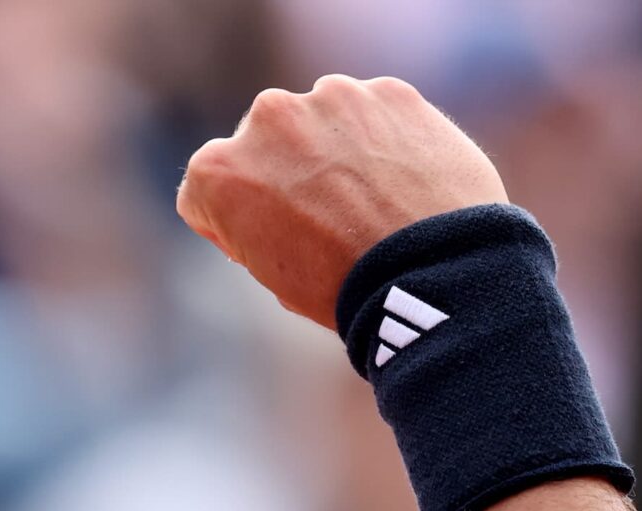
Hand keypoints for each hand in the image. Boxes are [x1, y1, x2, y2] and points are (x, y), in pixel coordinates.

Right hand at [176, 75, 507, 328]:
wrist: (432, 272)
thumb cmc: (344, 288)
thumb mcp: (273, 272)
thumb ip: (258, 221)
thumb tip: (283, 203)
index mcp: (218, 171)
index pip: (209, 191)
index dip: (239, 223)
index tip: (274, 245)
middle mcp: (265, 119)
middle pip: (267, 145)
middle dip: (289, 172)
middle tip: (328, 220)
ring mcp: (330, 97)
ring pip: (324, 121)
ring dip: (337, 148)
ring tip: (375, 202)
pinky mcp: (389, 92)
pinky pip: (378, 113)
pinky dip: (387, 139)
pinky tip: (406, 182)